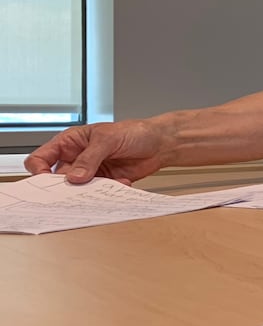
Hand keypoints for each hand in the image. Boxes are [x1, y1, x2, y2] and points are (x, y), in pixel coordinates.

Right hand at [24, 120, 168, 183]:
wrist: (160, 143)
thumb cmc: (134, 132)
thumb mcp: (108, 138)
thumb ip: (91, 157)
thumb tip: (76, 176)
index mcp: (70, 143)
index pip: (41, 158)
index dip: (39, 171)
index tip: (46, 181)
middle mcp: (77, 159)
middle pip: (57, 179)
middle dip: (64, 187)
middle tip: (75, 191)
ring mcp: (90, 172)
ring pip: (78, 189)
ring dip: (89, 191)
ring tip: (104, 185)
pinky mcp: (105, 182)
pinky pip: (98, 193)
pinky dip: (108, 192)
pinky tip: (122, 181)